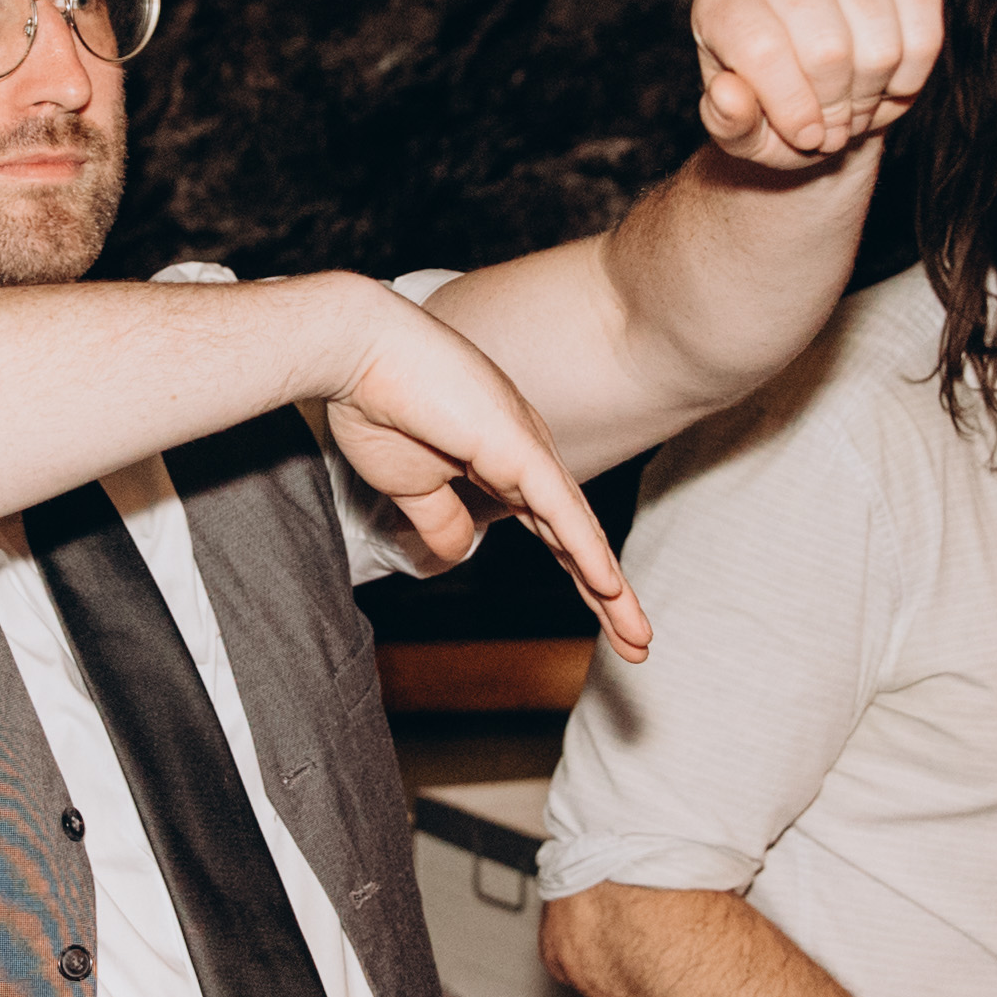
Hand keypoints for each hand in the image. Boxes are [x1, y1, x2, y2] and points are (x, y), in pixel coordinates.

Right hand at [308, 282, 656, 658]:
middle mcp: (526, 459)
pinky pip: (557, 509)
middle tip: (639, 644)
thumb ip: (441, 519)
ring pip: (577, 532)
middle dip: (609, 596)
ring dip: (609, 589)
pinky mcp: (515, 447)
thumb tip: (461, 553)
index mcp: (503, 466)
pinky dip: (584, 548)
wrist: (357, 352)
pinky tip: (608, 586)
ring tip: (637, 637)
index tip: (605, 618)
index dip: (580, 577)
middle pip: (577, 540)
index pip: (554, 534)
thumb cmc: (379, 404)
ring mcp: (525, 451)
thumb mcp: (410, 486)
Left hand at [691, 0, 946, 170]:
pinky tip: (887, 79)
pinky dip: (911, 75)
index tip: (805, 136)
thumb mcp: (740, 131)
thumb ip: (726, 122)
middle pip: (827, 50)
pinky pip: (924, 30)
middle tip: (832, 123)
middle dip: (837, 107)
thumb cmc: (769, 107)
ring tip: (853, 101)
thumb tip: (728, 95)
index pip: (763, 49)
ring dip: (873, 94)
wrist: (817, 82)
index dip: (792, 106)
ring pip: (879, 44)